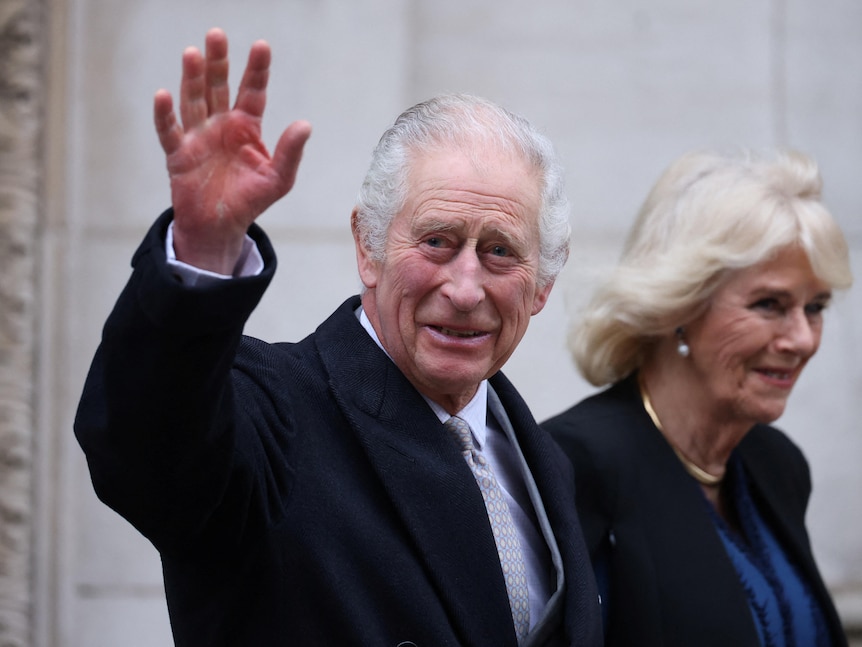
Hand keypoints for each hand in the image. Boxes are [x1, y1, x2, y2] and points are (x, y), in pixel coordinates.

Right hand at [154, 28, 311, 273]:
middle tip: (217, 34)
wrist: (221, 227)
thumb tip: (305, 124)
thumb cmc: (250, 200)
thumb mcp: (279, 179)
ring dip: (192, 78)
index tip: (261, 46)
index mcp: (246, 126)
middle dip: (218, 62)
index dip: (256, 70)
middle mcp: (220, 124)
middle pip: (218, 87)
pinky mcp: (178, 154)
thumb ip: (291, 152)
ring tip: (193, 53)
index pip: (252, 91)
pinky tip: (163, 95)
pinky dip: (165, 115)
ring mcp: (198, 136)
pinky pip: (170, 131)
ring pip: (194, 101)